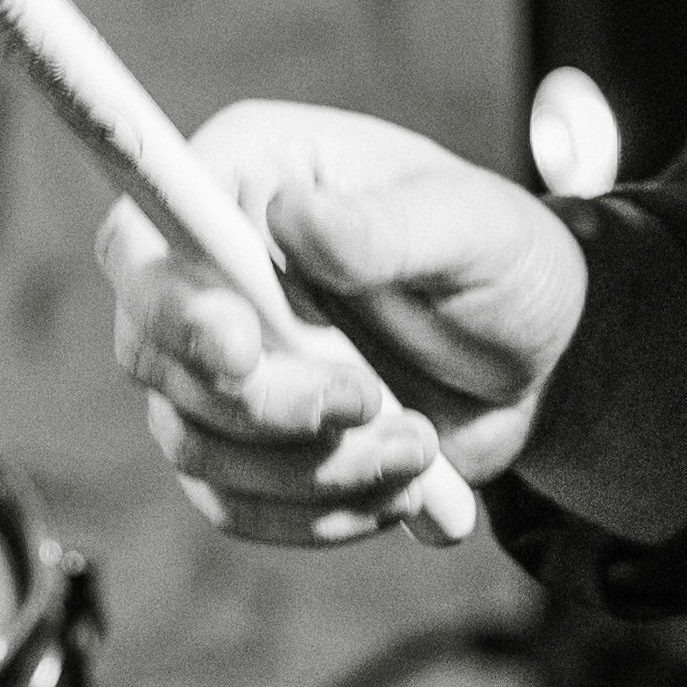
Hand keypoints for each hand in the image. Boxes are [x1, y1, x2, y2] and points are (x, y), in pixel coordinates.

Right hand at [99, 101, 589, 553]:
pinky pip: (230, 504)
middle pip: (155, 355)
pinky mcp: (240, 445)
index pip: (144, 236)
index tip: (244, 351)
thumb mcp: (474, 229)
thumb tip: (290, 215)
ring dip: (310, 468)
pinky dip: (315, 514)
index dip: (172, 303)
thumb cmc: (503, 264)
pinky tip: (399, 491)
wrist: (541, 361)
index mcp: (247, 173)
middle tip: (374, 404)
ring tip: (420, 449)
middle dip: (268, 405)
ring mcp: (214, 363)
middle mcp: (207, 266)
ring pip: (192, 442)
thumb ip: (385, 228)